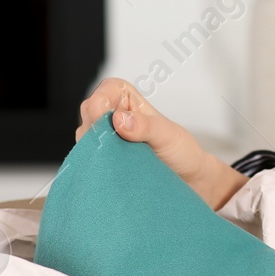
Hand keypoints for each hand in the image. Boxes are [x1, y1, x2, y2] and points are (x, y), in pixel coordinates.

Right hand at [76, 78, 247, 210]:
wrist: (189, 180)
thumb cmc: (182, 152)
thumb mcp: (168, 135)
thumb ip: (146, 126)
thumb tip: (119, 120)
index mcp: (125, 97)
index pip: (102, 94)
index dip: (102, 108)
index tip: (114, 124)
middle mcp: (110, 115)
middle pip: (88, 118)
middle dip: (99, 134)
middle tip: (122, 149)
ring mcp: (103, 138)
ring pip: (85, 141)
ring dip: (100, 153)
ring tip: (126, 162)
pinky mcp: (102, 159)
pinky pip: (89, 161)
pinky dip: (98, 167)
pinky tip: (113, 173)